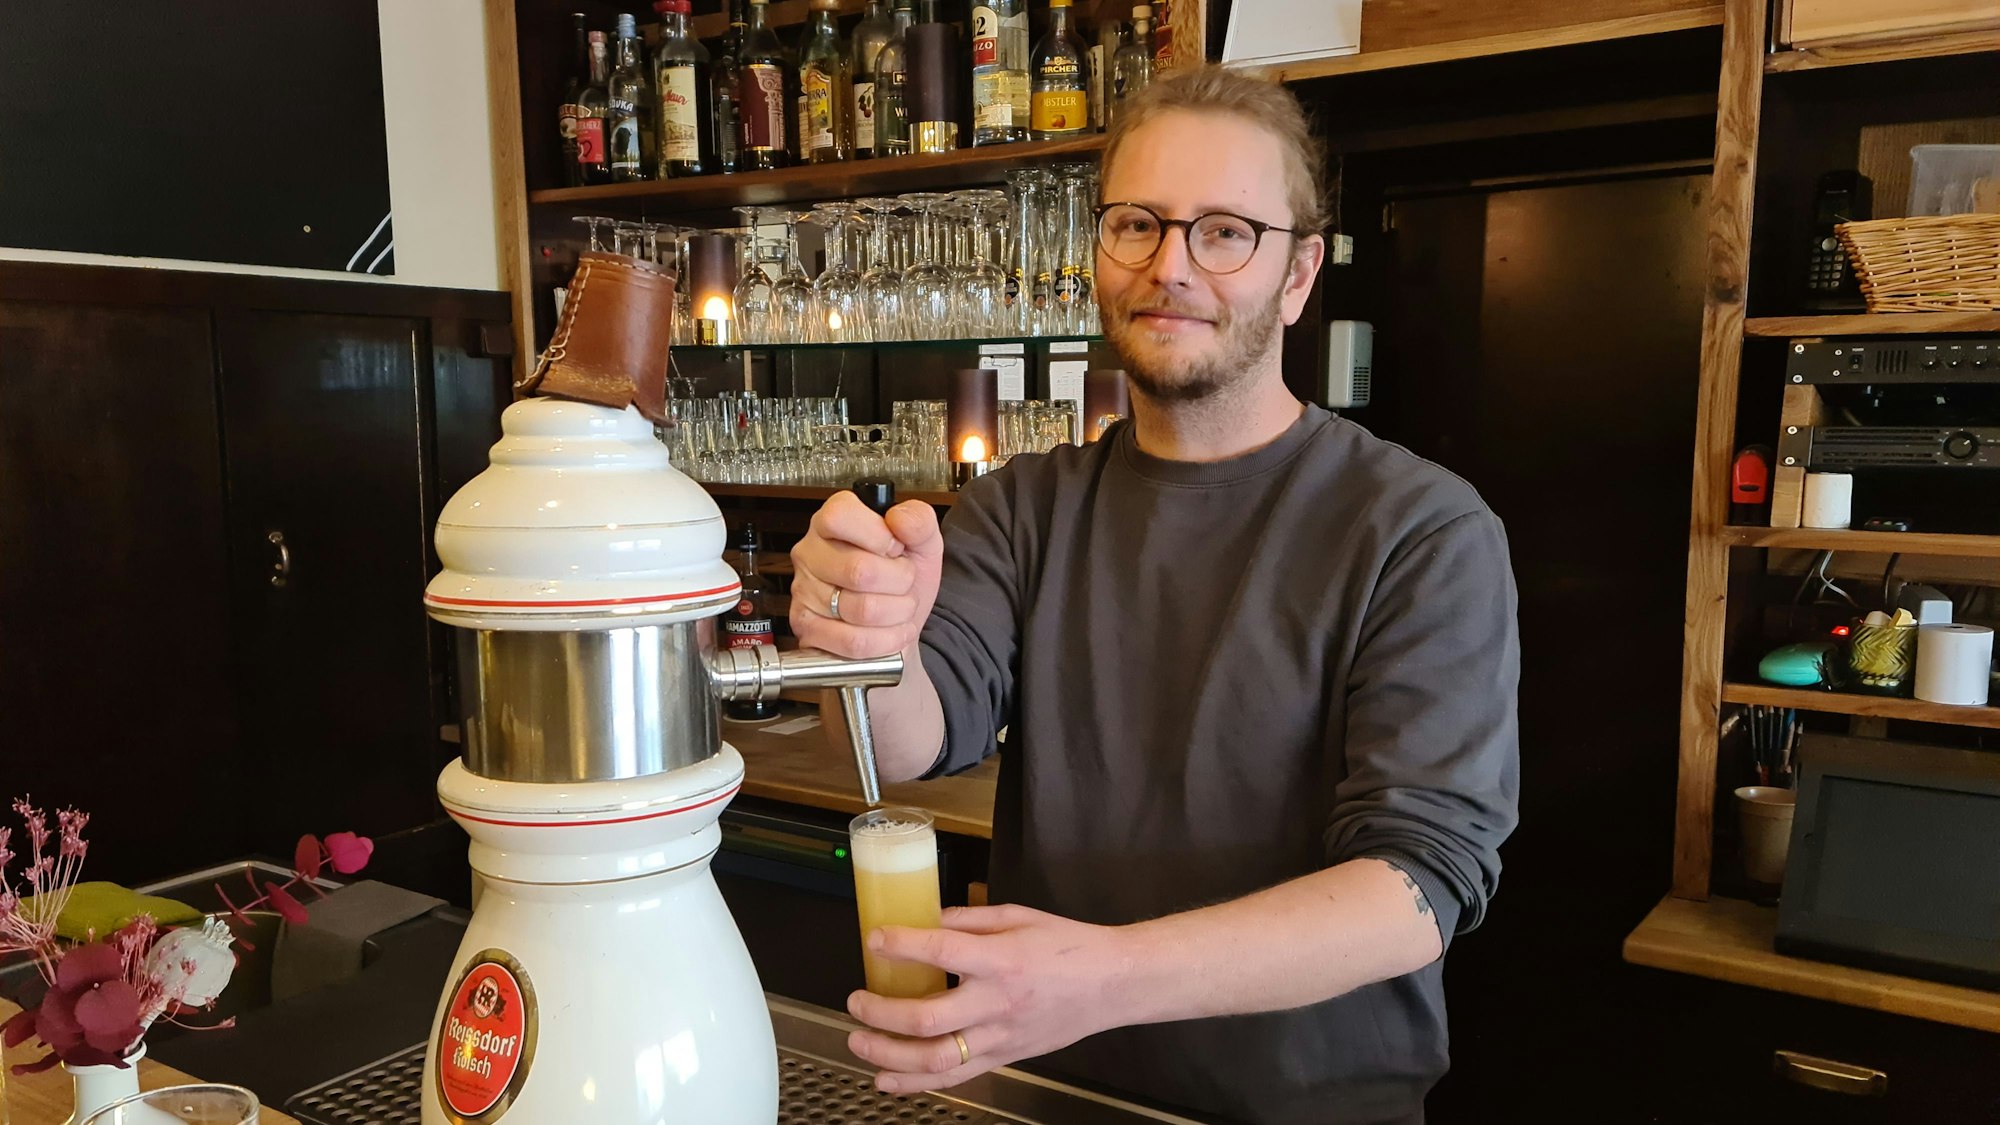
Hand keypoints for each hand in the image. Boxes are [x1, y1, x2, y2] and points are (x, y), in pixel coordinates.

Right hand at [790, 492, 942, 658]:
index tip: (895, 549)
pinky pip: (854, 641)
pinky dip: (885, 640)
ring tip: (899, 607)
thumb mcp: (923, 543)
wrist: (899, 625)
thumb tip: (899, 517)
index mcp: (831, 522)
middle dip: (900, 582)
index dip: (879, 537)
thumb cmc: (902, 580)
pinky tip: (891, 632)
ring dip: (897, 613)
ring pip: (861, 610)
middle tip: (904, 583)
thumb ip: (919, 520)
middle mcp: (810, 553)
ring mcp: (804, 593)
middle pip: (859, 570)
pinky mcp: (807, 630)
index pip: (840, 516)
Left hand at [845, 905, 1133, 1094]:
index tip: (875, 939)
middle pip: (927, 1017)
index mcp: (1003, 959)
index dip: (901, 945)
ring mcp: (1001, 1037)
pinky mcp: (1005, 1058)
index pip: (942, 951)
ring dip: (888, 1054)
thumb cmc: (1069, 946)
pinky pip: (955, 1078)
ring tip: (859, 1040)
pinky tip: (885, 1080)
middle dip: (881, 1011)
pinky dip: (915, 1083)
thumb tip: (925, 921)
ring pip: (935, 1059)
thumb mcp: (1018, 915)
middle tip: (855, 999)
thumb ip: (968, 919)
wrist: (1113, 984)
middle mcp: (998, 1003)